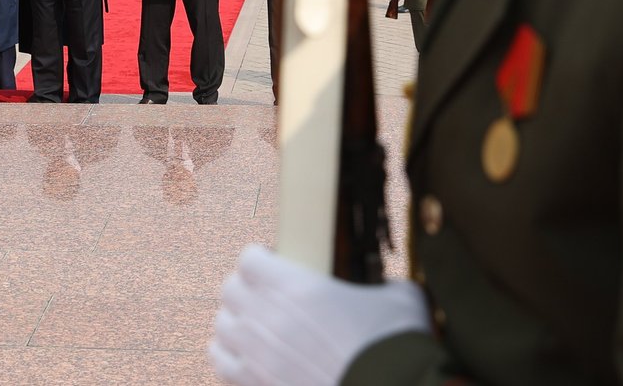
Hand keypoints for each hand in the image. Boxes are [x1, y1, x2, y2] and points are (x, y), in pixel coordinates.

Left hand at [210, 245, 428, 385]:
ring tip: (260, 329)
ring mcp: (256, 356)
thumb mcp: (400, 300)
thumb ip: (383, 282)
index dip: (262, 259)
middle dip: (247, 289)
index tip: (276, 265)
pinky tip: (252, 359)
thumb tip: (383, 284)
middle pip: (230, 289)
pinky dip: (232, 358)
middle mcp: (266, 318)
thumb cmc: (396, 347)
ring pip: (222, 327)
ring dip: (237, 323)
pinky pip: (222, 364)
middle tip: (270, 298)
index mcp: (295, 287)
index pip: (249, 258)